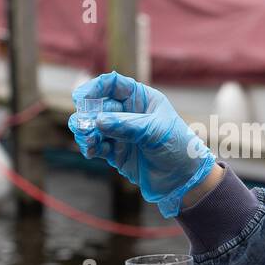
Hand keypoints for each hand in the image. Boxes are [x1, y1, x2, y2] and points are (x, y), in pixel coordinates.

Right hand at [69, 72, 215, 218]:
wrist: (185, 179)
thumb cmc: (178, 147)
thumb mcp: (155, 132)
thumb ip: (127, 125)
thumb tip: (98, 120)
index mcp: (141, 99)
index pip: (113, 85)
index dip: (95, 87)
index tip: (80, 97)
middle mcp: (128, 113)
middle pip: (98, 106)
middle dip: (87, 114)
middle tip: (84, 125)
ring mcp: (121, 133)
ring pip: (93, 126)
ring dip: (85, 131)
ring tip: (88, 140)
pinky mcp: (116, 152)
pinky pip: (96, 145)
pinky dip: (90, 146)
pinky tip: (91, 150)